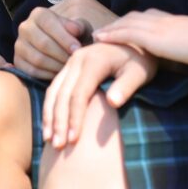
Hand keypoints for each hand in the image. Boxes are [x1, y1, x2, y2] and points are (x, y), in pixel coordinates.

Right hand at [14, 0, 117, 79]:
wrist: (62, 46)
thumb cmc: (74, 35)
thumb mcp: (80, 27)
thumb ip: (79, 26)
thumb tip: (74, 30)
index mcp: (39, 14)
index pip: (49, 23)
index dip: (64, 37)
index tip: (77, 49)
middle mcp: (25, 27)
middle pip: (43, 43)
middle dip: (62, 54)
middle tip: (75, 62)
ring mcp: (19, 45)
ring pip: (37, 59)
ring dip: (56, 66)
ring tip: (69, 68)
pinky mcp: (18, 62)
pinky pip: (32, 72)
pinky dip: (47, 75)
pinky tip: (60, 74)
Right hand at [42, 42, 157, 148]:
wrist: (135, 42)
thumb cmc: (140, 61)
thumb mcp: (140, 73)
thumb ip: (126, 87)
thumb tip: (112, 103)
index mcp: (94, 60)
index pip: (79, 94)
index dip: (75, 118)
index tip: (73, 140)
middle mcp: (78, 59)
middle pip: (62, 94)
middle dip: (58, 121)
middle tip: (57, 146)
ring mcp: (71, 62)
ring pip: (53, 91)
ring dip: (49, 116)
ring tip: (48, 140)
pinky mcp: (69, 67)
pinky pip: (54, 88)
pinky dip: (50, 107)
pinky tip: (49, 124)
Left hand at [93, 9, 187, 69]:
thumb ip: (185, 47)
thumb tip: (185, 56)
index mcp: (171, 19)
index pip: (145, 17)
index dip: (129, 23)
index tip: (119, 28)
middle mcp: (161, 18)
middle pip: (131, 18)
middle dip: (116, 24)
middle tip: (102, 32)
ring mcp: (156, 25)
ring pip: (126, 23)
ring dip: (109, 29)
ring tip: (96, 36)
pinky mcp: (153, 35)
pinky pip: (126, 32)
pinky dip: (112, 34)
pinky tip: (100, 39)